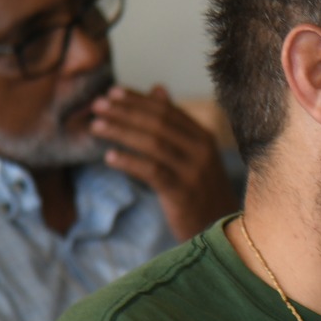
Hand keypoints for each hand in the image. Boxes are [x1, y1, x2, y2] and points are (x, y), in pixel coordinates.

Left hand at [89, 84, 238, 239]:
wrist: (224, 232)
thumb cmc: (201, 192)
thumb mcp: (192, 154)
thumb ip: (174, 123)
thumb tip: (157, 89)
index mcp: (203, 137)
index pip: (166, 110)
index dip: (137, 99)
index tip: (111, 92)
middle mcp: (201, 149)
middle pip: (158, 123)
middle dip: (124, 111)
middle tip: (97, 105)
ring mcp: (193, 171)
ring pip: (153, 143)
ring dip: (121, 132)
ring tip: (96, 126)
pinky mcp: (183, 192)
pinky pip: (152, 171)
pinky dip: (129, 162)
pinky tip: (109, 157)